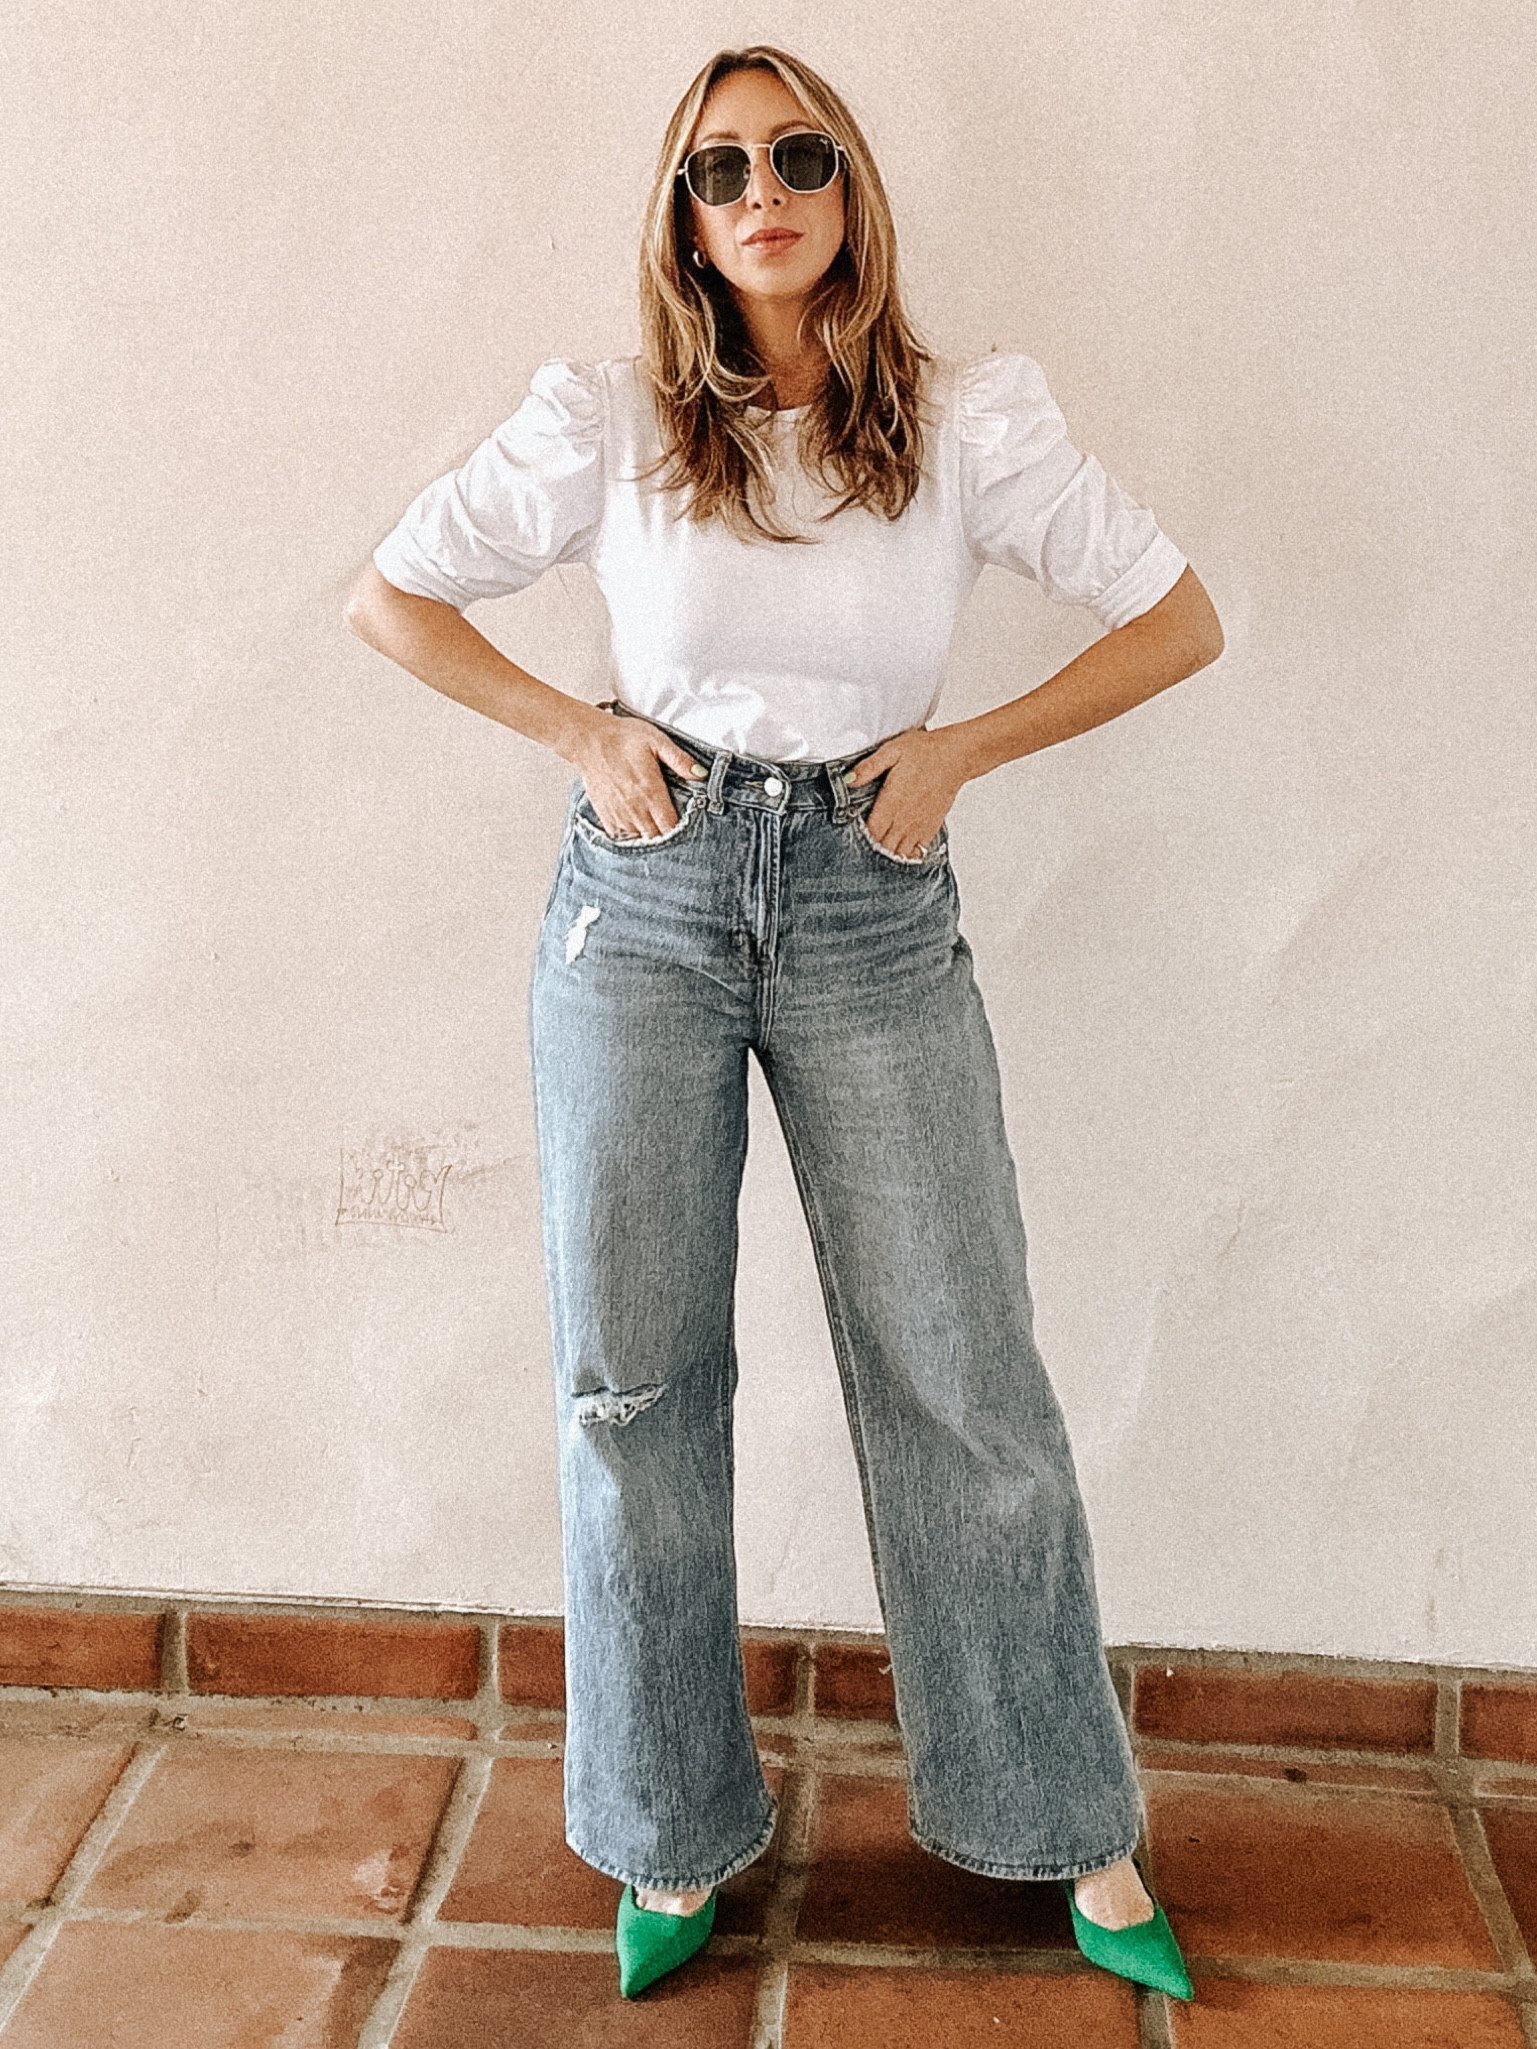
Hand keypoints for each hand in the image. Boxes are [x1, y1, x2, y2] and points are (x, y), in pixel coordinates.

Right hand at [571, 709, 705, 837]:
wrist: (589, 739)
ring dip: (648, 837)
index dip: (681, 831)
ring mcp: (618, 813)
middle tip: (672, 829)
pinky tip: (636, 827)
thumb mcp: (657, 741)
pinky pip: (620, 836)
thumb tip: (701, 774)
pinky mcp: (605, 813)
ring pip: (639, 838)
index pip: (670, 826)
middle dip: (666, 837)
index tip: (686, 827)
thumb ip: (680, 760)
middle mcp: (635, 808)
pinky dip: (630, 836)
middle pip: (656, 837)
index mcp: (651, 792)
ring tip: (655, 829)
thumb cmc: (623, 738)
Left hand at [845, 724, 969, 858]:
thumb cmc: (925, 751)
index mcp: (892, 800)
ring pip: (900, 852)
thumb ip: (869, 767)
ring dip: (888, 854)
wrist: (956, 757)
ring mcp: (919, 824)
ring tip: (879, 852)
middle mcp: (905, 817)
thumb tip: (849, 779)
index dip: (861, 838)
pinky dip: (906, 855)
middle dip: (872, 849)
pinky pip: (917, 851)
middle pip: (884, 846)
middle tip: (862, 848)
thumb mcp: (892, 751)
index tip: (852, 836)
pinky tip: (899, 851)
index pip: (872, 831)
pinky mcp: (931, 826)